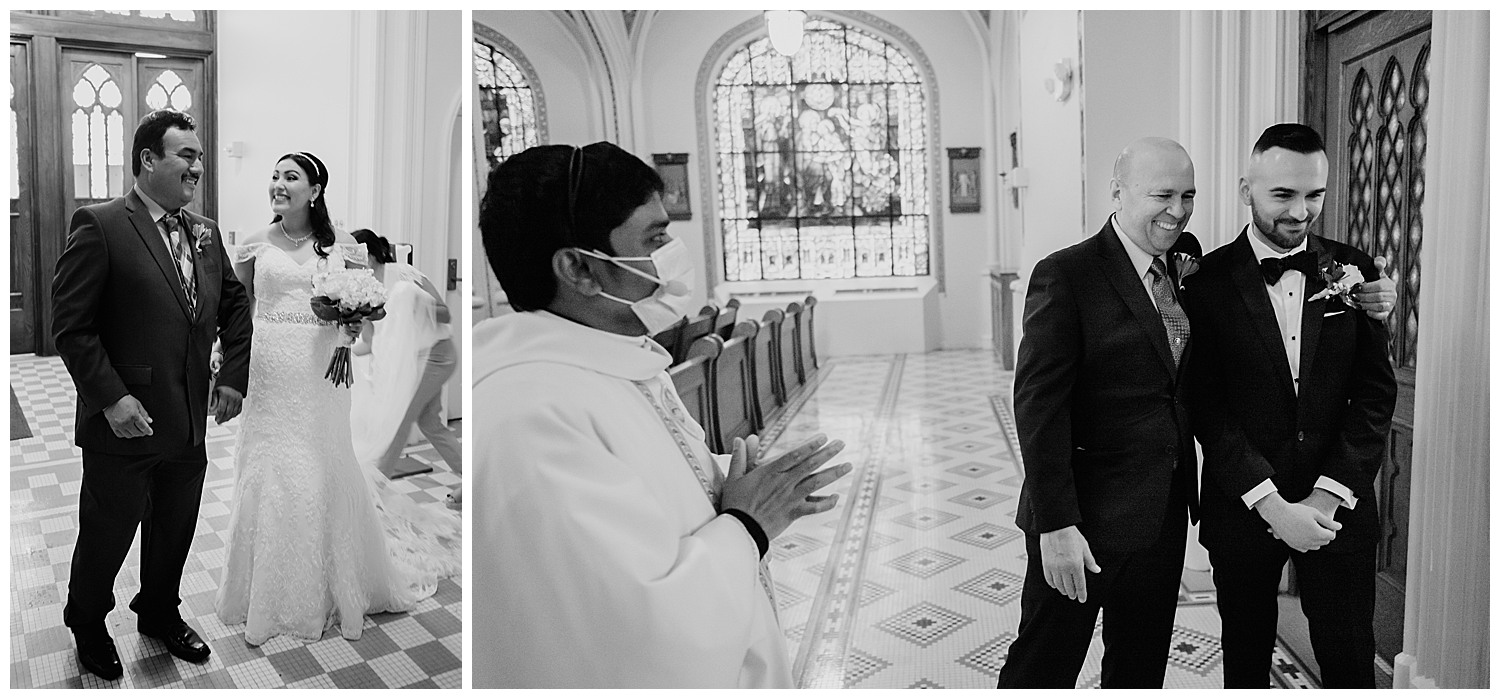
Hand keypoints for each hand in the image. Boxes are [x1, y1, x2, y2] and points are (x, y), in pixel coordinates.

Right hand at [103, 395, 152, 437]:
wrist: (112, 399)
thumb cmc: (124, 400)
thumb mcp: (138, 404)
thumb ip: (144, 414)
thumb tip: (149, 421)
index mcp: (134, 416)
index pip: (143, 427)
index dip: (148, 431)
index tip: (150, 432)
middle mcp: (126, 422)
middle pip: (137, 433)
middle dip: (142, 433)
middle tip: (144, 431)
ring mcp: (119, 425)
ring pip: (129, 435)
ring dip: (134, 434)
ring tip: (136, 430)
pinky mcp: (113, 426)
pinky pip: (120, 435)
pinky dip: (125, 434)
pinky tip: (127, 431)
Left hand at [211, 386, 242, 423]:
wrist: (233, 380)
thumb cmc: (223, 386)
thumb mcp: (216, 391)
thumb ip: (214, 401)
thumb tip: (211, 409)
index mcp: (225, 396)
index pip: (222, 409)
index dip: (219, 416)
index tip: (216, 419)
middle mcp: (233, 398)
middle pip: (228, 413)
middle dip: (223, 419)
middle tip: (219, 422)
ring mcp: (238, 400)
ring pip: (233, 413)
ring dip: (228, 418)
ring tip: (224, 420)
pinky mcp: (241, 402)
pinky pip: (238, 411)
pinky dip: (234, 415)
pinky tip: (230, 416)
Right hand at [719, 434, 851, 541]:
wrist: (740, 531)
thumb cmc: (735, 504)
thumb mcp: (734, 477)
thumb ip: (741, 457)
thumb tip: (743, 439)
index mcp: (770, 472)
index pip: (795, 454)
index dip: (811, 445)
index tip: (824, 437)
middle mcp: (784, 483)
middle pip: (810, 465)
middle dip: (828, 453)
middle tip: (841, 444)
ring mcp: (791, 498)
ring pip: (817, 483)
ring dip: (834, 473)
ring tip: (848, 465)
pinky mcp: (794, 513)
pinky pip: (815, 508)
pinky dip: (827, 503)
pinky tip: (837, 497)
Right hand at [1039, 525, 1101, 602]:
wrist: (1056, 527)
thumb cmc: (1071, 535)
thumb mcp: (1085, 548)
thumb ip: (1090, 561)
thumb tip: (1097, 570)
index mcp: (1076, 565)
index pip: (1080, 585)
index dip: (1082, 594)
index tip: (1082, 599)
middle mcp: (1065, 568)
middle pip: (1069, 587)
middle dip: (1073, 593)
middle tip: (1074, 596)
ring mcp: (1054, 567)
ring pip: (1059, 585)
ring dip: (1063, 590)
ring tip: (1066, 592)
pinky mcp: (1045, 564)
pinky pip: (1049, 579)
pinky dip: (1053, 584)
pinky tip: (1055, 585)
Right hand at [1255, 493, 1339, 551]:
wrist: (1278, 513)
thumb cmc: (1296, 511)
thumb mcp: (1315, 513)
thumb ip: (1329, 522)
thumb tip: (1339, 527)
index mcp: (1317, 533)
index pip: (1331, 536)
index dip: (1330, 529)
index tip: (1325, 523)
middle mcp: (1310, 542)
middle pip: (1324, 542)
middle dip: (1324, 535)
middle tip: (1318, 525)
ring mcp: (1301, 544)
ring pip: (1315, 547)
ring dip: (1316, 540)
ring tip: (1311, 529)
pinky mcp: (1293, 545)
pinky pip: (1305, 548)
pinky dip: (1307, 544)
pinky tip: (1304, 534)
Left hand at [1352, 256, 1397, 320]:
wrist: (1379, 297)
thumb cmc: (1376, 284)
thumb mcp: (1377, 274)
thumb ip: (1378, 266)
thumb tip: (1378, 261)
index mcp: (1389, 284)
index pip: (1379, 286)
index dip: (1366, 287)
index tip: (1356, 287)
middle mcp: (1392, 295)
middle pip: (1378, 296)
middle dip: (1363, 296)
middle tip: (1352, 296)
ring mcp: (1390, 305)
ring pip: (1379, 306)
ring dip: (1366, 305)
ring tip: (1355, 303)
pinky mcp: (1387, 313)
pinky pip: (1381, 315)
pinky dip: (1373, 314)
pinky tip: (1365, 311)